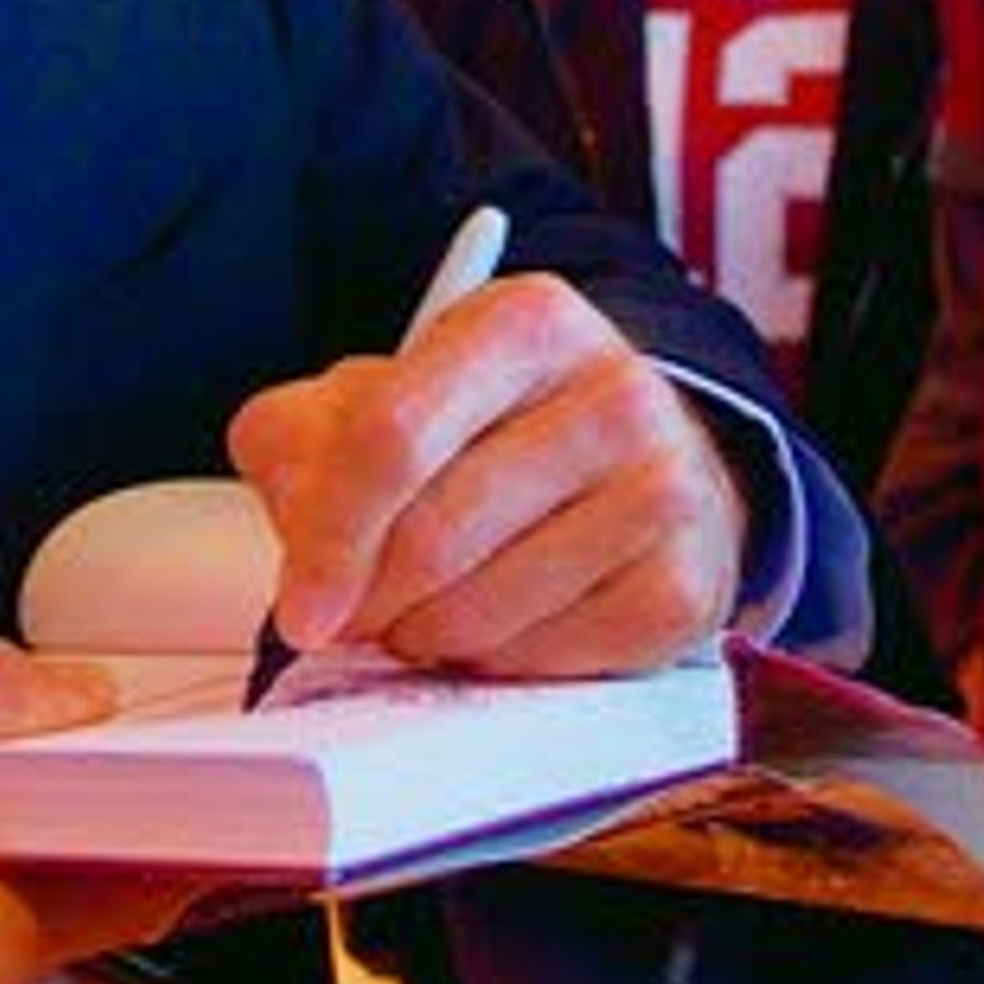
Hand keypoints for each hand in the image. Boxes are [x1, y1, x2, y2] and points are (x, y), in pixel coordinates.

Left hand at [225, 269, 744, 679]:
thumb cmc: (493, 430)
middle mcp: (612, 391)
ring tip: (433, 605)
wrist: (642, 458)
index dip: (328, 537)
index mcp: (522, 322)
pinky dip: (497, 660)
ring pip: (483, 613)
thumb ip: (304, 442)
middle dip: (371, 600)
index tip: (300, 608)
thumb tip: (301, 550)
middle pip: (432, 538)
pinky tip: (502, 620)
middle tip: (358, 613)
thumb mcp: (388, 394)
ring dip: (428, 634)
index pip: (390, 436)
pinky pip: (542, 661)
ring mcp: (663, 488)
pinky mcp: (683, 584)